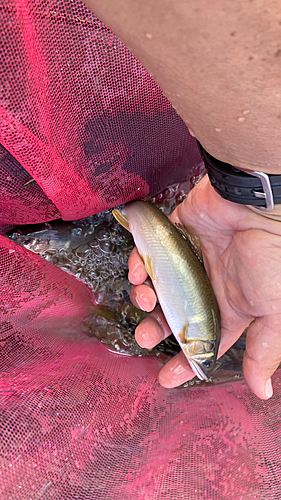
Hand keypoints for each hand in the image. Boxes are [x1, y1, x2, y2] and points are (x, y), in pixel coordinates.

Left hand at [129, 175, 280, 398]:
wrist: (258, 207)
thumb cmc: (271, 258)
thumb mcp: (273, 311)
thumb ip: (264, 351)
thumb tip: (261, 391)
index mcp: (230, 307)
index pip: (203, 341)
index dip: (185, 361)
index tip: (165, 379)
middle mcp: (207, 286)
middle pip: (173, 315)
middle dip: (155, 329)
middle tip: (143, 336)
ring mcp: (189, 261)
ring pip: (157, 287)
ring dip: (144, 298)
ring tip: (145, 299)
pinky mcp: (174, 236)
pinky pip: (148, 254)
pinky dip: (138, 265)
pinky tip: (139, 273)